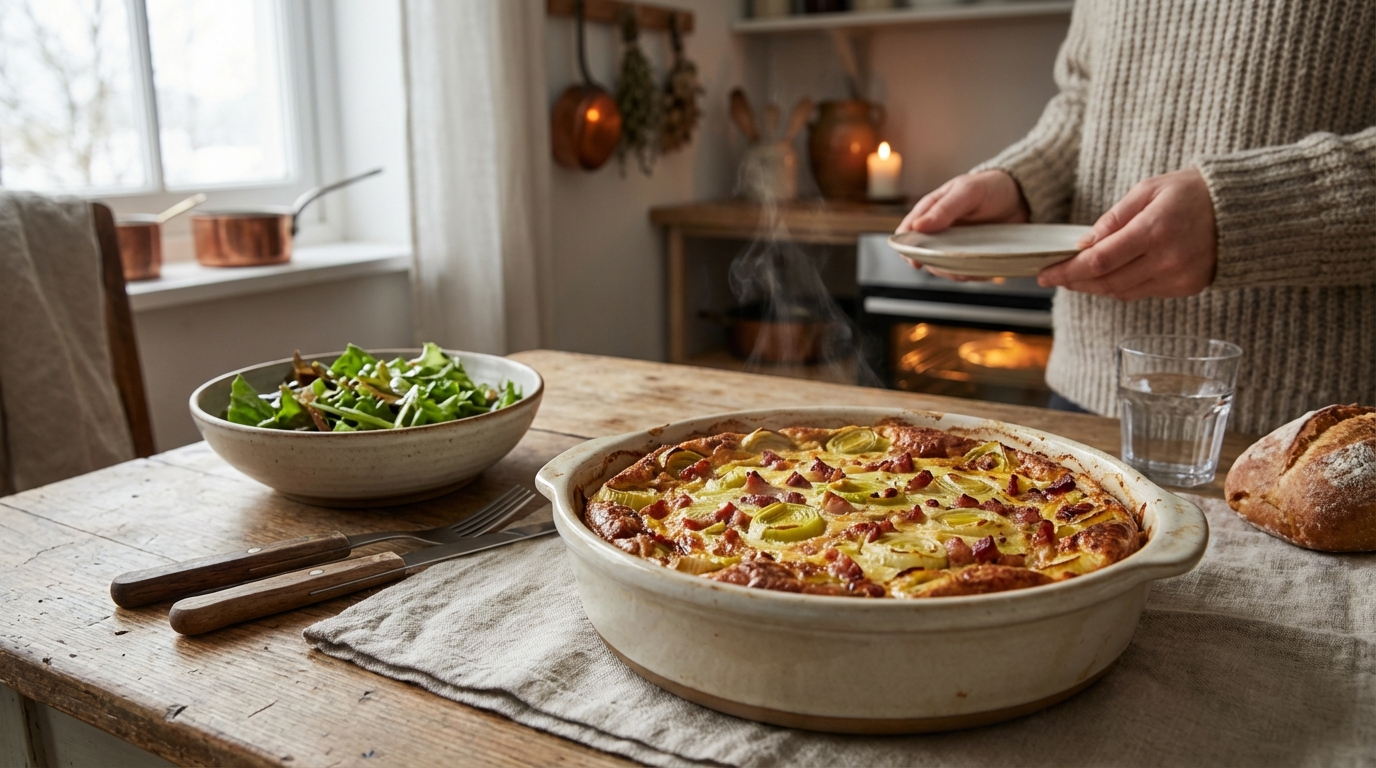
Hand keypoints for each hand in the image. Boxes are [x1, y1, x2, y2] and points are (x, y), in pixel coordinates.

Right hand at [897, 170, 1028, 280]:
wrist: (1021, 196)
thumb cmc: (990, 187)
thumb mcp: (967, 191)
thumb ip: (943, 209)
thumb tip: (918, 226)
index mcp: (930, 211)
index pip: (907, 233)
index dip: (907, 249)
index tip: (915, 261)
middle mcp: (938, 231)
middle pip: (923, 256)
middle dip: (935, 265)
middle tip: (952, 265)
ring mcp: (953, 245)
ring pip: (942, 268)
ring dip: (954, 272)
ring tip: (971, 267)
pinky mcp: (969, 256)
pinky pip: (963, 271)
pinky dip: (971, 274)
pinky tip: (983, 268)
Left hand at [1038, 168, 1217, 299]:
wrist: (1243, 208)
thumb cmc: (1192, 191)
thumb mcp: (1149, 190)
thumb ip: (1114, 218)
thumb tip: (1083, 244)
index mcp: (1154, 230)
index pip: (1098, 261)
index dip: (1067, 271)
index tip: (1045, 274)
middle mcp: (1167, 259)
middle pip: (1106, 283)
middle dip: (1075, 282)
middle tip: (1054, 277)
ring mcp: (1179, 277)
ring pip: (1122, 292)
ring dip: (1095, 287)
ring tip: (1077, 276)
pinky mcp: (1187, 288)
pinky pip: (1143, 293)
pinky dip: (1121, 287)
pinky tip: (1110, 276)